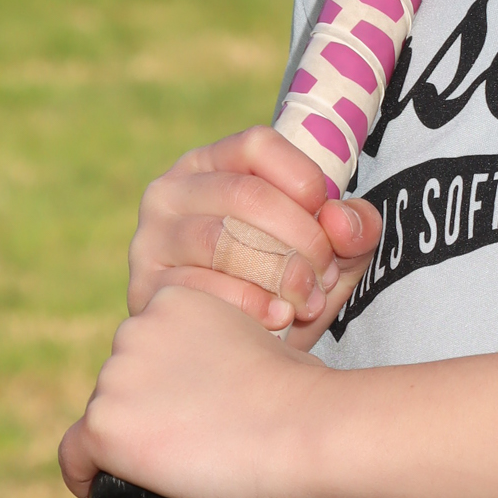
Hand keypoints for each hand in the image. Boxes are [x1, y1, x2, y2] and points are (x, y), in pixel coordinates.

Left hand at [59, 284, 325, 497]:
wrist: (303, 426)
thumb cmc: (301, 394)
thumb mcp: (263, 342)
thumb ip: (233, 346)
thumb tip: (230, 380)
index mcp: (172, 300)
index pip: (145, 348)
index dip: (157, 382)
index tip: (180, 414)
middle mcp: (134, 329)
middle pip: (119, 381)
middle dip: (141, 410)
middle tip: (183, 446)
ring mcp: (114, 377)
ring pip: (103, 418)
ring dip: (123, 441)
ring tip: (167, 470)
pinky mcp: (104, 425)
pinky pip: (74, 457)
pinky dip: (83, 475)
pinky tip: (94, 489)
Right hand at [129, 127, 381, 344]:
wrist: (237, 352)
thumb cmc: (285, 285)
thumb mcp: (331, 252)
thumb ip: (353, 228)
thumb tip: (341, 221)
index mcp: (214, 163)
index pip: (258, 145)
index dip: (304, 179)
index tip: (328, 220)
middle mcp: (172, 191)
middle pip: (247, 195)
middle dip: (302, 238)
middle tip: (326, 273)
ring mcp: (152, 238)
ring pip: (222, 242)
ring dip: (278, 274)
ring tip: (306, 300)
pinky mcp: (144, 287)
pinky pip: (199, 288)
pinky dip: (249, 306)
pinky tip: (277, 318)